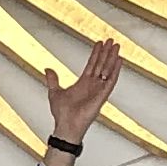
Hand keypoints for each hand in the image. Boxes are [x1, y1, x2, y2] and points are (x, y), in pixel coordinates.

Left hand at [40, 33, 121, 153]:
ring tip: (116, 45)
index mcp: (83, 83)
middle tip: (111, 40)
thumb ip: (53, 80)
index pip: (92, 64)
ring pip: (107, 69)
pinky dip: (115, 70)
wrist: (66, 125)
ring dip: (112, 58)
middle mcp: (93, 85)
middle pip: (101, 64)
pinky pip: (111, 81)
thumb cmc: (62, 113)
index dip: (96, 54)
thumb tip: (47, 69)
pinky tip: (119, 60)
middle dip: (106, 52)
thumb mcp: (54, 92)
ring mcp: (98, 89)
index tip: (100, 43)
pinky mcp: (102, 95)